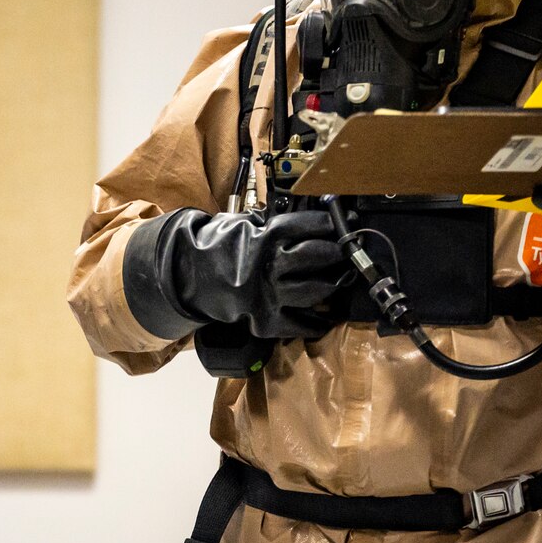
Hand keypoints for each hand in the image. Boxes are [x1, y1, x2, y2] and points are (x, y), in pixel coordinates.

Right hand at [167, 208, 349, 339]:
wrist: (192, 275)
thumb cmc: (221, 246)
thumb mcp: (246, 224)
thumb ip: (275, 223)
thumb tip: (311, 218)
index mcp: (266, 236)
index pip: (309, 225)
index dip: (330, 224)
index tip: (345, 222)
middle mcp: (270, 264)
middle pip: (319, 256)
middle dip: (339, 253)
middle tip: (349, 251)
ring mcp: (269, 294)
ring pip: (316, 290)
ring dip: (334, 285)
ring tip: (343, 279)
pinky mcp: (265, 320)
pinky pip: (301, 324)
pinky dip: (317, 322)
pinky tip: (327, 316)